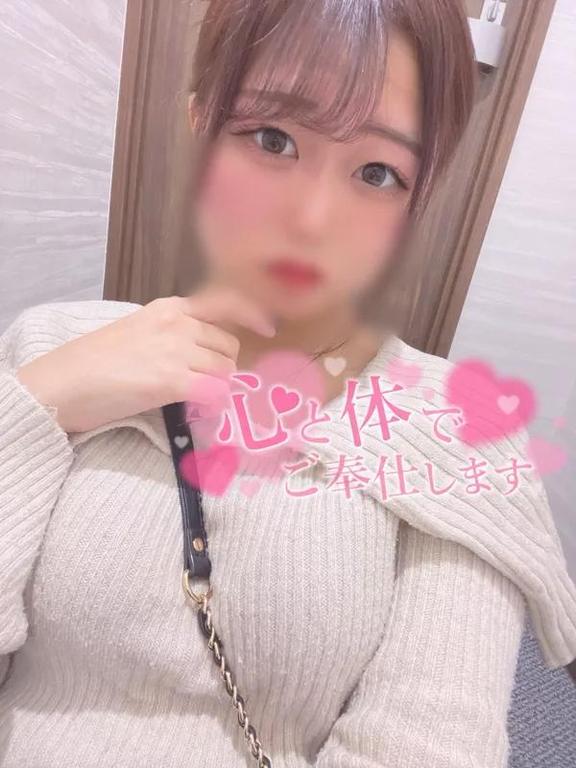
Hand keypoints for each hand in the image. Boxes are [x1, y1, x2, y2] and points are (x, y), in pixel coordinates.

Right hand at [15, 287, 275, 433]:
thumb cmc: (94, 362)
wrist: (63, 382)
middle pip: (228, 347)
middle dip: (224, 367)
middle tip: (204, 383)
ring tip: (190, 396)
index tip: (267, 328)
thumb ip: (173, 335)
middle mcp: (178, 324)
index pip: (225, 302)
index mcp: (169, 308)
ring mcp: (176, 351)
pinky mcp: (171, 380)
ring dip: (217, 387)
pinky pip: (215, 392)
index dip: (252, 314)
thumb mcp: (138, 332)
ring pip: (225, 371)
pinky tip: (197, 407)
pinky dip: (214, 402)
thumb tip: (205, 354)